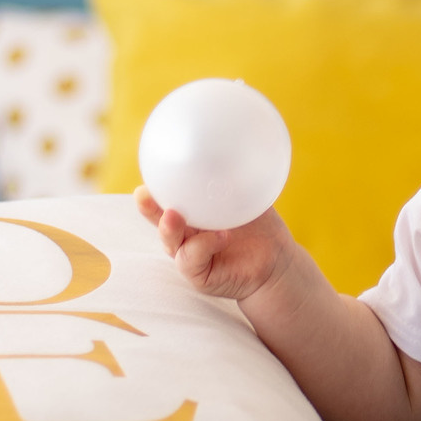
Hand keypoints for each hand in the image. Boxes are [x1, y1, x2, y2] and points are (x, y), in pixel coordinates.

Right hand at [136, 187, 300, 302]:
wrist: (278, 261)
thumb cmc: (260, 228)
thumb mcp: (249, 199)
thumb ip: (237, 180)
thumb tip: (237, 145)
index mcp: (193, 213)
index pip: (167, 199)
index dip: (154, 189)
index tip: (146, 175)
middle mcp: (186, 234)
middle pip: (159, 220)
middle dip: (148, 208)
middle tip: (142, 195)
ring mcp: (191, 255)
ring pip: (170, 242)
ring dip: (168, 229)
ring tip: (173, 216)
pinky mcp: (199, 275)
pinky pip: (192, 260)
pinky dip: (204, 246)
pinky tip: (221, 236)